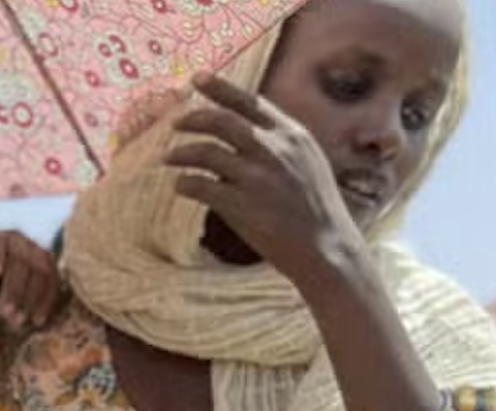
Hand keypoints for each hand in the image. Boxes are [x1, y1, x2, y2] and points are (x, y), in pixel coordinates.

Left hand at [0, 230, 59, 328]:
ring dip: (29, 299)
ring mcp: (35, 250)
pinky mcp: (48, 265)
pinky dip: (45, 301)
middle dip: (12, 290)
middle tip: (4, 313)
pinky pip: (51, 282)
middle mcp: (16, 240)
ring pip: (37, 273)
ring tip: (18, 322)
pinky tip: (38, 320)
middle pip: (17, 264)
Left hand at [165, 74, 363, 284]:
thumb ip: (280, 142)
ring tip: (168, 158)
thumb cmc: (316, 207)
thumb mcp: (307, 161)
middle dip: (193, 119)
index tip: (197, 78)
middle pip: (222, 121)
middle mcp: (275, 149)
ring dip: (181, 153)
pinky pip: (200, 186)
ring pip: (205, 152)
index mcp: (292, 135)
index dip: (220, 88)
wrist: (327, 247)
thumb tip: (245, 128)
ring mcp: (257, 177)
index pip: (251, 102)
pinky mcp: (241, 205)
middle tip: (174, 123)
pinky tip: (180, 186)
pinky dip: (184, 184)